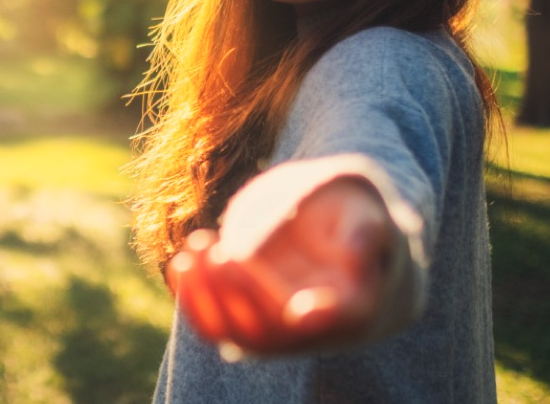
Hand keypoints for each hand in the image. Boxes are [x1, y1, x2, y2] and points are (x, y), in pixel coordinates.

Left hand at [168, 178, 393, 356]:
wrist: (343, 252)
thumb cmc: (358, 225)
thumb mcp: (368, 215)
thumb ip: (365, 229)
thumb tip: (356, 247)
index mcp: (357, 304)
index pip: (342, 319)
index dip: (323, 318)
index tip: (299, 310)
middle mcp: (315, 331)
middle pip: (276, 329)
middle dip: (243, 293)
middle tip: (219, 253)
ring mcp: (280, 335)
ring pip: (238, 335)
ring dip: (208, 296)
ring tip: (196, 246)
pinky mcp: (249, 327)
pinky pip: (216, 327)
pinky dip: (193, 302)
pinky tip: (181, 263)